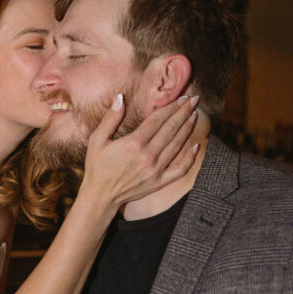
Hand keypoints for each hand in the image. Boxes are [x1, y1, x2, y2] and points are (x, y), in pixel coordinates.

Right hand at [82, 94, 199, 208]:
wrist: (100, 196)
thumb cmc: (97, 166)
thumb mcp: (97, 140)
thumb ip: (110, 118)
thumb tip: (121, 97)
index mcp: (133, 143)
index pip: (158, 119)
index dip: (171, 107)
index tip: (181, 98)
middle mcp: (148, 155)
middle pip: (171, 129)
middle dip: (184, 113)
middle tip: (194, 101)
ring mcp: (156, 170)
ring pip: (177, 145)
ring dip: (188, 128)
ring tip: (194, 116)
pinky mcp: (159, 182)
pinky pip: (180, 169)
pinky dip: (190, 157)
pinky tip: (195, 145)